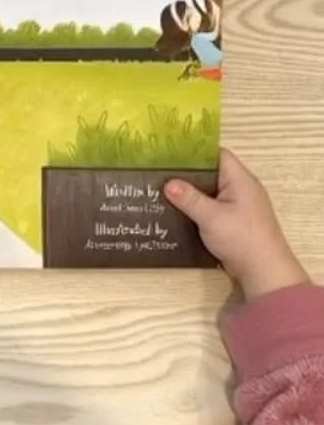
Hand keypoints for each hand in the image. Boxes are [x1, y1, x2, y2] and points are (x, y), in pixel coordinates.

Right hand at [165, 149, 308, 300]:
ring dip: (190, 194)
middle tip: (160, 174)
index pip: (217, 155)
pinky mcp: (233, 222)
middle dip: (187, 174)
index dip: (195, 152)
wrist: (264, 272)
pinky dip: (196, 209)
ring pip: (209, 192)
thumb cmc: (241, 239)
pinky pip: (211, 208)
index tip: (170, 154)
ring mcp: (238, 206)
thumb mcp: (211, 217)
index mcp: (240, 179)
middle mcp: (240, 188)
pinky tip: (177, 212)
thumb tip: (168, 183)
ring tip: (162, 192)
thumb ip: (189, 198)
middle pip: (211, 173)